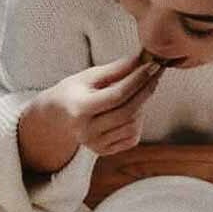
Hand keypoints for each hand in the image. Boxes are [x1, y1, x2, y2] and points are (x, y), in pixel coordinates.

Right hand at [20, 56, 160, 170]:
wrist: (57, 117)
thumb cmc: (74, 92)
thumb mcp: (89, 76)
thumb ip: (115, 69)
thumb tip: (141, 59)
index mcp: (80, 109)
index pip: (116, 95)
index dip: (138, 80)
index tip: (152, 65)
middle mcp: (86, 131)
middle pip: (127, 112)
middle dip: (145, 91)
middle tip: (155, 75)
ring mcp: (95, 144)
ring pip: (132, 125)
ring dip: (142, 106)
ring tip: (138, 92)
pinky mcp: (103, 151)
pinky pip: (131, 138)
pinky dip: (138, 122)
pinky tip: (132, 110)